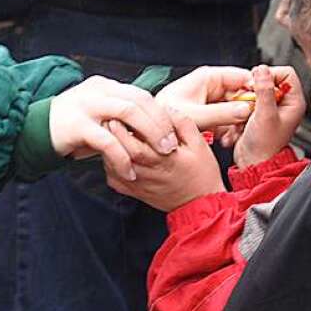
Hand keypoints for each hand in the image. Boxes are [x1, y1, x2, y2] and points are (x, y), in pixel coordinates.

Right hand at [49, 76, 177, 181]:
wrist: (34, 130)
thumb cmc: (71, 126)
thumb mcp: (96, 112)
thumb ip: (117, 113)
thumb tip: (150, 124)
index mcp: (104, 86)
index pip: (140, 94)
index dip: (160, 113)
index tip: (173, 133)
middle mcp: (97, 90)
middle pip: (139, 100)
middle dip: (159, 123)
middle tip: (170, 146)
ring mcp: (86, 105)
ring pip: (127, 113)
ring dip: (148, 135)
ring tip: (159, 155)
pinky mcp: (76, 125)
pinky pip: (107, 140)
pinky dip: (122, 157)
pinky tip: (129, 171)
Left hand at [106, 107, 224, 211]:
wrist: (201, 204)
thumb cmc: (201, 173)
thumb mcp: (199, 144)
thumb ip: (182, 123)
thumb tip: (165, 106)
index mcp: (163, 159)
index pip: (135, 144)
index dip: (123, 128)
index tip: (120, 113)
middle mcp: (148, 172)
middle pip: (120, 153)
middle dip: (112, 134)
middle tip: (109, 118)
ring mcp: (139, 184)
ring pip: (114, 165)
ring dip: (109, 148)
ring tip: (109, 134)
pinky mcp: (135, 192)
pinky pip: (114, 179)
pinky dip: (109, 165)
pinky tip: (113, 153)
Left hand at [155, 65, 253, 130]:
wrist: (150, 133)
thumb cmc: (163, 118)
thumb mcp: (196, 117)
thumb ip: (221, 113)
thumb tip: (246, 110)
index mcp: (207, 78)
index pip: (241, 75)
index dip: (256, 88)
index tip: (266, 104)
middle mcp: (210, 86)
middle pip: (241, 92)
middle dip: (248, 109)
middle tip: (251, 124)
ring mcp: (210, 99)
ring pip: (236, 106)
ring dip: (239, 121)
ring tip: (235, 134)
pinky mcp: (209, 112)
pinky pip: (228, 117)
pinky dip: (230, 128)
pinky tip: (226, 139)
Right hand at [233, 65, 305, 167]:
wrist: (254, 162)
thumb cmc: (265, 146)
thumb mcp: (265, 115)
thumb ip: (264, 91)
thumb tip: (262, 69)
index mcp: (294, 101)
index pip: (286, 72)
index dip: (270, 74)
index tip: (258, 84)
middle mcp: (284, 102)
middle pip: (268, 77)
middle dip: (255, 86)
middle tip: (250, 97)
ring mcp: (270, 106)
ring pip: (256, 87)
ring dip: (246, 96)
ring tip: (246, 109)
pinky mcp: (257, 111)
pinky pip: (247, 97)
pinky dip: (242, 103)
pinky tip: (242, 115)